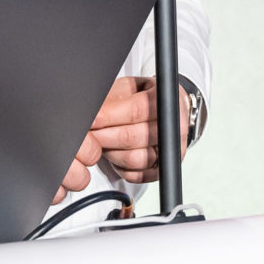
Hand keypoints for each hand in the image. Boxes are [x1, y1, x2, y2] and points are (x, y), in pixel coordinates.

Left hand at [50, 76, 191, 202]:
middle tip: (89, 134)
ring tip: (101, 144)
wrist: (163, 109)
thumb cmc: (143, 97)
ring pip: (134, 159)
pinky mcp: (163, 168)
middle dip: (105, 137)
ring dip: (111, 153)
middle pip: (133, 137)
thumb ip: (113, 98)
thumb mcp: (128, 88)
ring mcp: (171, 150)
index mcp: (166, 99)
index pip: (136, 110)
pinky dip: (120, 168)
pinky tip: (114, 154)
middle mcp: (174, 126)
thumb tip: (90, 109)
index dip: (110, 116)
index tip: (92, 120)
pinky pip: (137, 175)